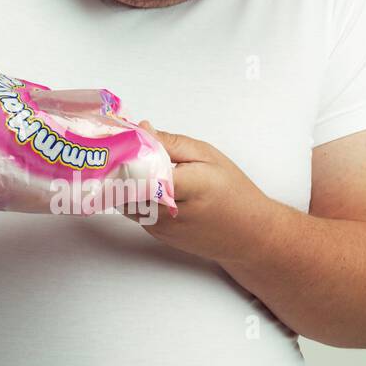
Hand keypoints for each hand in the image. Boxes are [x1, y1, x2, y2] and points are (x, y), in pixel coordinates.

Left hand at [131, 120, 275, 263]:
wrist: (248, 235)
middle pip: (127, 186)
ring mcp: (162, 226)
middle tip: (117, 146)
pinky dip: (133, 194)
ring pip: (125, 200)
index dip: (127, 153)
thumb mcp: (209, 157)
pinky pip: (135, 210)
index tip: (122, 138)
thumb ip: (173, 143)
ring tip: (128, 161)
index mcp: (189, 186)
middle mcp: (171, 211)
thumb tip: (144, 129)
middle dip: (118, 165)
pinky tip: (143, 181)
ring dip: (123, 181)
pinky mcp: (157, 234)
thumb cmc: (234, 193)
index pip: (143, 171)